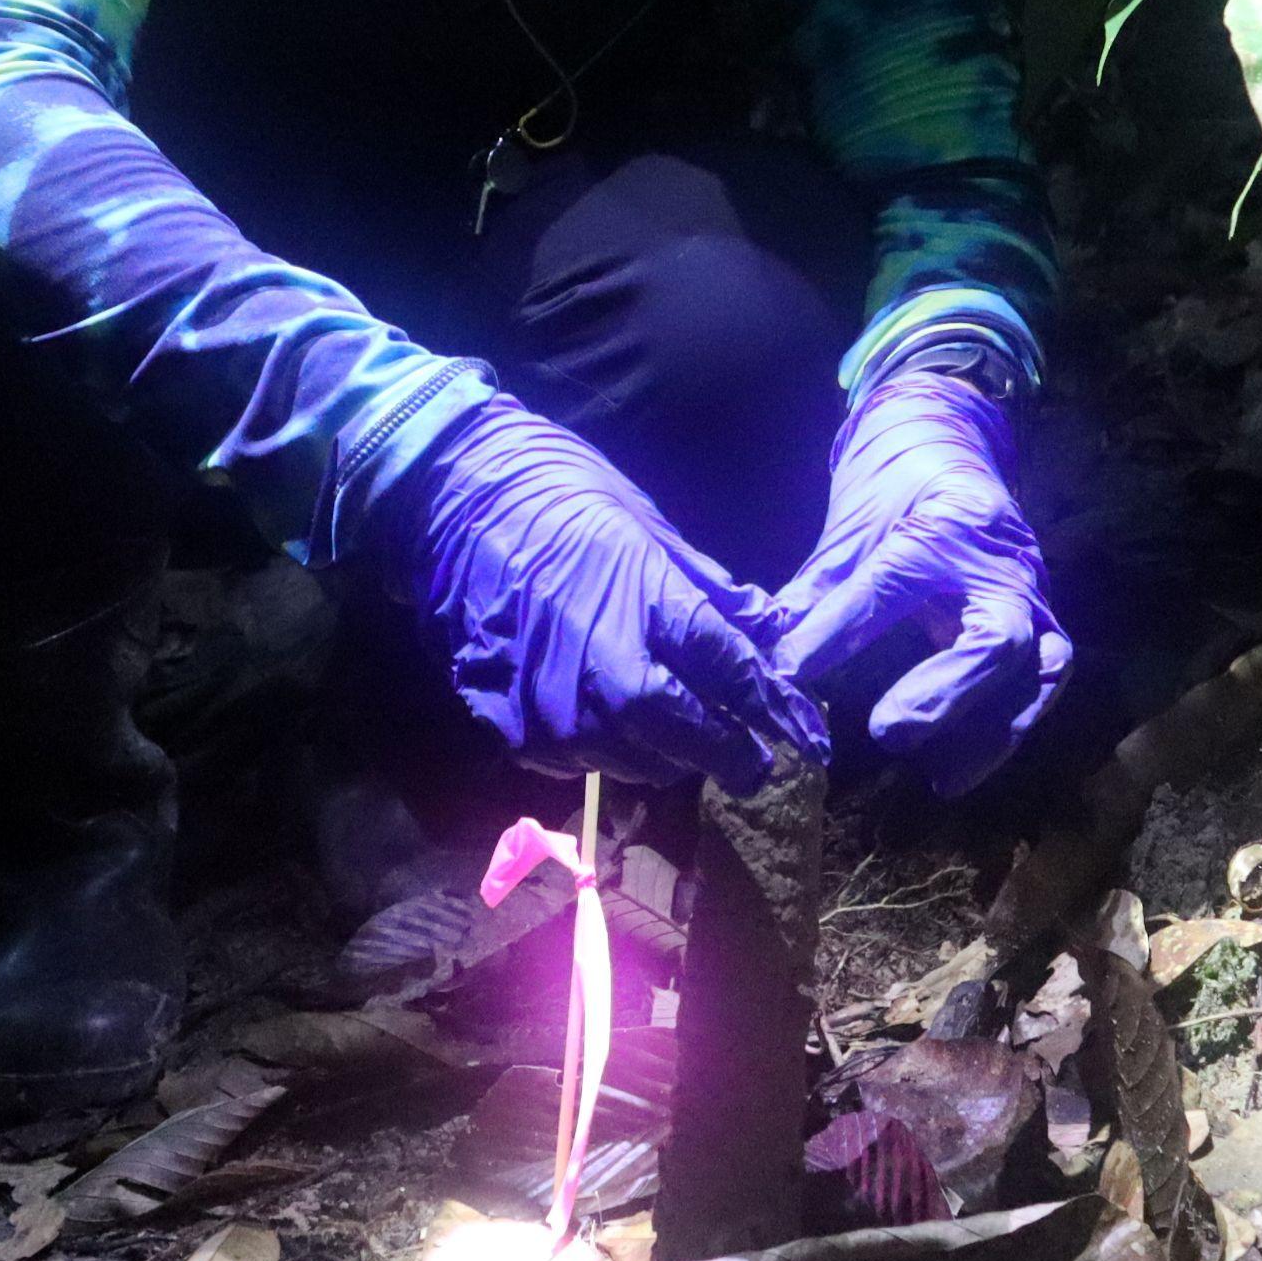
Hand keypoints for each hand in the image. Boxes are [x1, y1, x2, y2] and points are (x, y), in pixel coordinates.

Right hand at [363, 393, 829, 785]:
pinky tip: (606, 718)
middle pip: (693, 740)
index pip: (736, 678)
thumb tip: (770, 632)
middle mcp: (612, 674)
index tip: (809, 739)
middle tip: (750, 757)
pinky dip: (607, 749)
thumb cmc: (559, 497)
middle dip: (729, 751)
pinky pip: (582, 762)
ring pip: (640, 763)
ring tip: (674, 731)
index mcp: (654, 610)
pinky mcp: (515, 731)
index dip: (779, 713)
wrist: (452, 502)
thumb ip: (712, 594)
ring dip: (667, 752)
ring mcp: (559, 711)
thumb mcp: (650, 529)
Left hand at [775, 362, 1069, 795]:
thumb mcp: (849, 531)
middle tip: (886, 732)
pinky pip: (1044, 679)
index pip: (889, 588)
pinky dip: (1011, 727)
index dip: (836, 634)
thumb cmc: (895, 490)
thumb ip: (814, 595)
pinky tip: (962, 767)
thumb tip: (767, 657)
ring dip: (994, 728)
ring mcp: (1032, 595)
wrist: (953, 449)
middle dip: (945, 693)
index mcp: (940, 530)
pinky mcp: (1044, 621)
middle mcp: (997, 565)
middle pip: (994, 638)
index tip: (788, 673)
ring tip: (943, 778)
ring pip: (1037, 668)